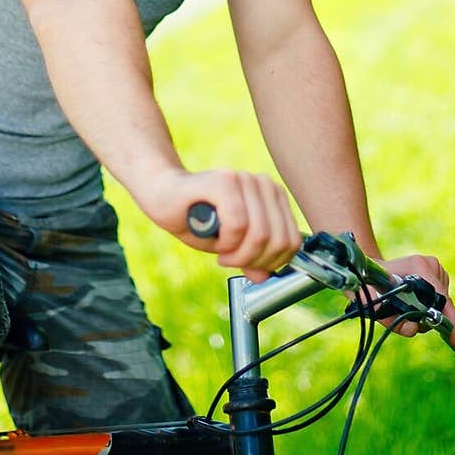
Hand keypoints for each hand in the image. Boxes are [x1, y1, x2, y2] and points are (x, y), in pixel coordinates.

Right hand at [140, 167, 302, 281]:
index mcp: (273, 196)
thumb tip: (266, 275)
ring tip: (222, 251)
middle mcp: (263, 184)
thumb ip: (253, 257)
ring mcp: (245, 179)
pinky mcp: (226, 181)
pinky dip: (226, 242)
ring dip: (238, 254)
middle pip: (279, 241)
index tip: (249, 266)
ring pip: (260, 235)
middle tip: (231, 261)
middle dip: (254, 261)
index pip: (293, 241)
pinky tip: (214, 239)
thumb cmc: (197, 219)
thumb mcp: (231, 245)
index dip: (272, 264)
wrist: (162, 194)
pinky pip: (239, 225)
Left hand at [374, 251, 454, 350]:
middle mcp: (429, 264)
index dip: (452, 321)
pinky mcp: (435, 271)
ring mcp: (433, 266)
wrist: (369, 269)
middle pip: (443, 303)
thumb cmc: (369, 285)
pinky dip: (430, 306)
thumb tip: (414, 328)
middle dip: (437, 321)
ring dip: (430, 314)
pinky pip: (439, 298)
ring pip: (442, 302)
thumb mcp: (372, 304)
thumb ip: (391, 320)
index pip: (442, 297)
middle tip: (421, 328)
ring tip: (407, 309)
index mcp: (417, 267)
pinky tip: (415, 303)